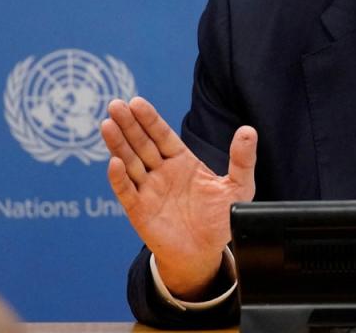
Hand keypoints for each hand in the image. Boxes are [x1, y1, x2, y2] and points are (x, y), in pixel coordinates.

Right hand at [100, 97, 256, 298]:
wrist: (207, 253)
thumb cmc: (222, 219)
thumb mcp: (239, 186)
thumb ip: (242, 159)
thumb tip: (248, 131)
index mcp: (183, 162)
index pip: (162, 135)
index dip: (150, 119)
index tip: (137, 102)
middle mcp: (162, 172)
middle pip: (142, 144)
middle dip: (129, 125)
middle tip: (116, 105)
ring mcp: (149, 190)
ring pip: (130, 162)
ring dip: (118, 144)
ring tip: (107, 124)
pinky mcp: (140, 211)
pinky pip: (127, 192)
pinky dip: (119, 178)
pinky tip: (114, 162)